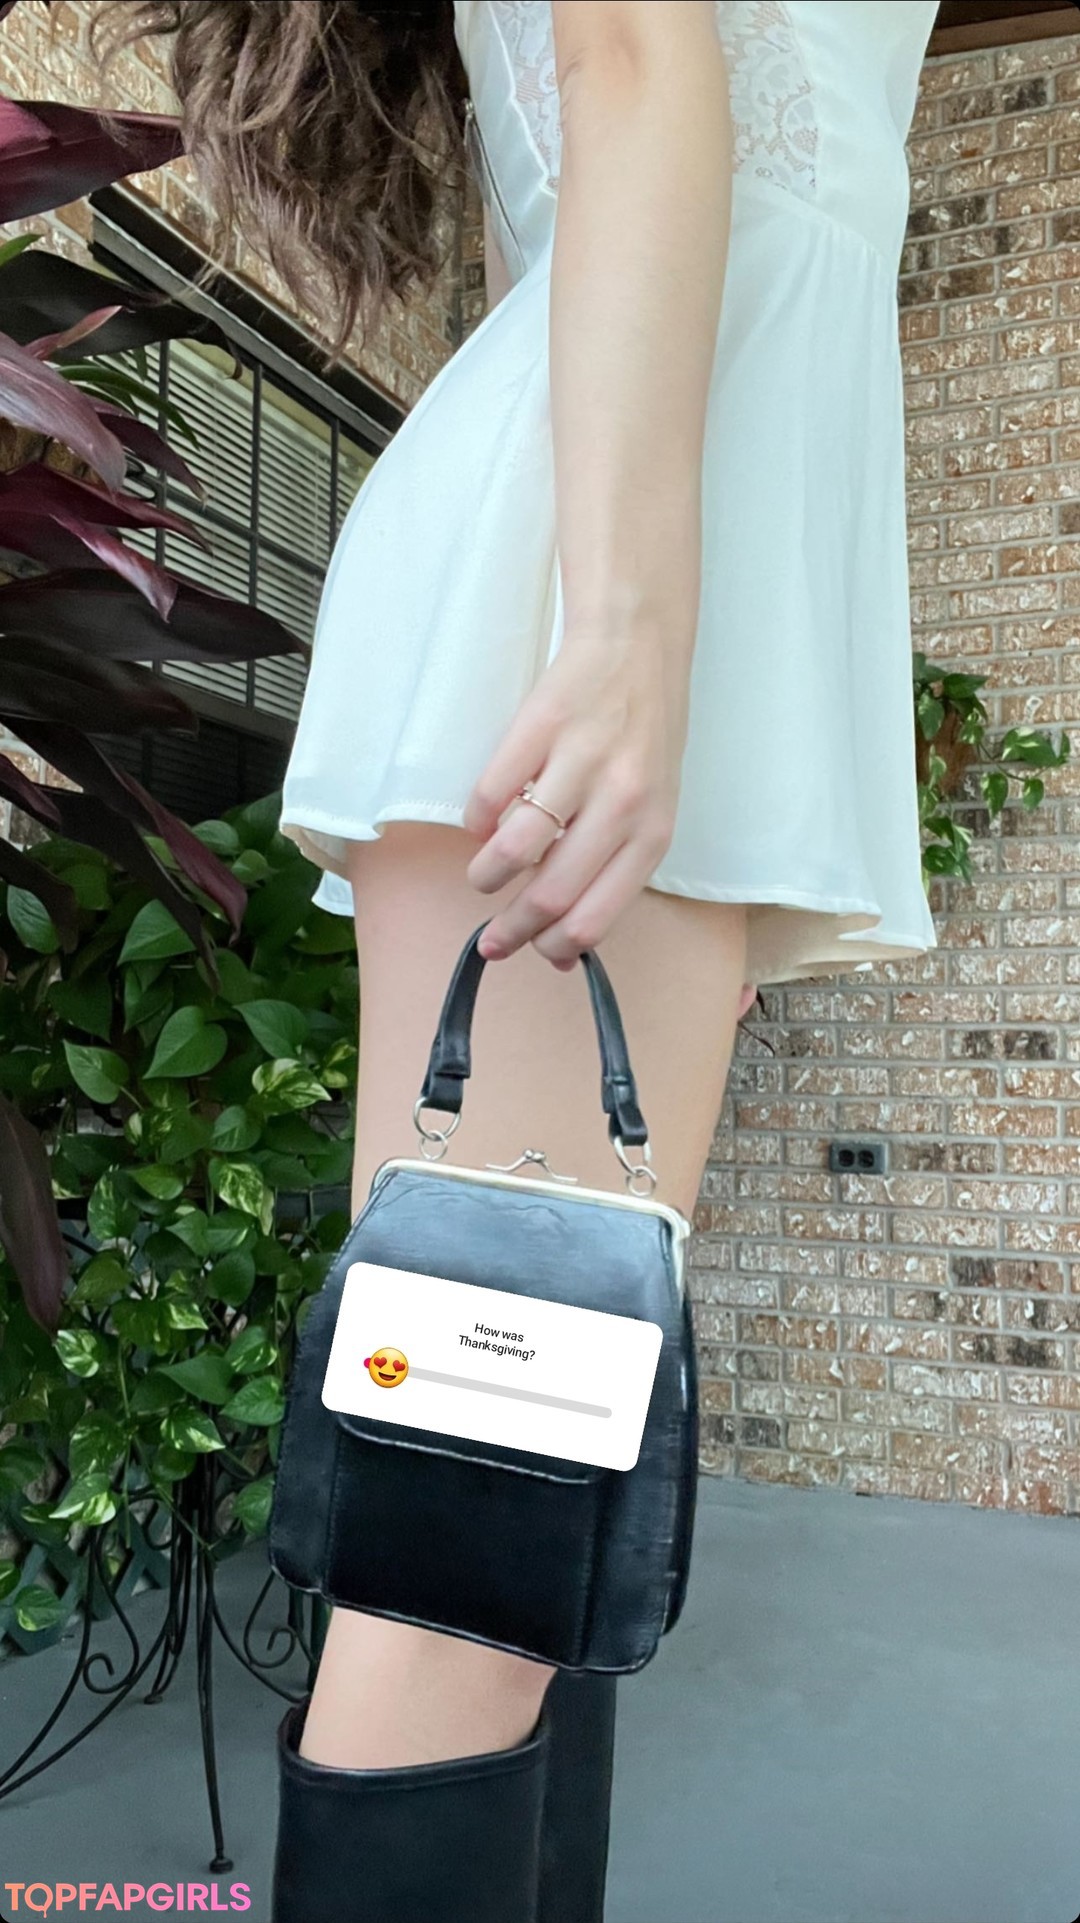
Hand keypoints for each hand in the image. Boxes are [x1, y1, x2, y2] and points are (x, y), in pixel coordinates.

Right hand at [462, 625, 690, 967]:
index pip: (594, 916)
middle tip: (488, 940)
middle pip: (550, 893)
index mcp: (652, 832)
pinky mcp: (541, 726)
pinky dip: (478, 819)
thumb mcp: (649, 810)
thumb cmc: (643, 739)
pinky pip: (491, 794)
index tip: (525, 951)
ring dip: (486, 874)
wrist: (637, 646)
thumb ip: (612, 873)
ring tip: (482, 874)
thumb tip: (564, 950)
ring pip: (514, 847)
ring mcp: (582, 762)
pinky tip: (484, 820)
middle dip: (509, 929)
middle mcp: (623, 802)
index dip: (550, 945)